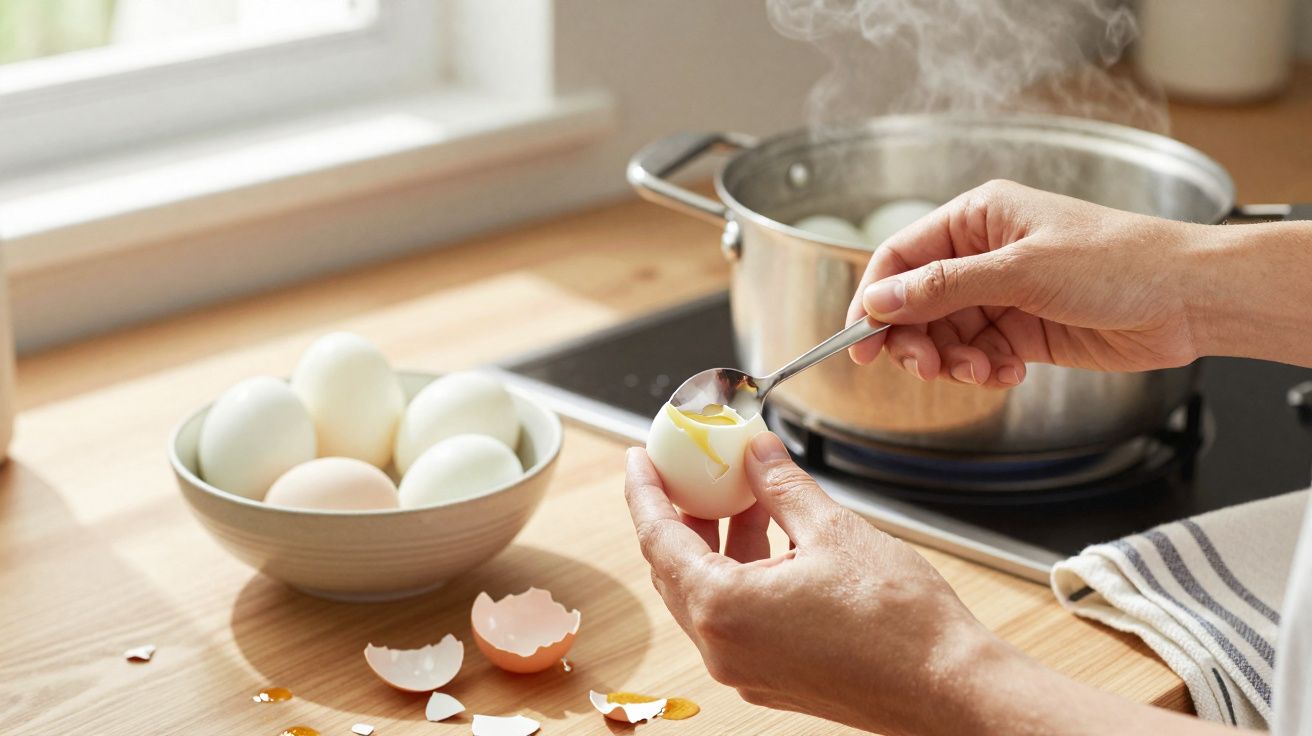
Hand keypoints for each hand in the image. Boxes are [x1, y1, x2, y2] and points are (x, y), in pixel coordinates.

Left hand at [625, 432, 1250, 735]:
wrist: (950, 689)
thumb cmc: (899, 623)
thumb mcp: (833, 530)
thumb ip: (781, 487)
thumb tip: (755, 452)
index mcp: (723, 609)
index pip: (658, 538)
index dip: (646, 491)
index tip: (640, 458)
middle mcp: (723, 648)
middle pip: (676, 568)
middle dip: (682, 513)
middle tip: (693, 469)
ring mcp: (746, 669)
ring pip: (707, 593)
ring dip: (718, 541)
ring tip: (744, 493)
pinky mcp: (772, 678)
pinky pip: (736, 617)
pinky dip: (742, 573)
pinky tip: (774, 537)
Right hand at [845, 180, 1207, 387]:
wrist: (1187, 300)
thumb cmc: (1118, 261)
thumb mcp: (1022, 270)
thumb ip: (945, 288)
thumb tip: (882, 300)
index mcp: (977, 219)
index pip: (900, 257)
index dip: (875, 299)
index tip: (859, 339)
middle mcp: (983, 255)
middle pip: (916, 304)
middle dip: (915, 340)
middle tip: (924, 368)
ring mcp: (1003, 295)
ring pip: (945, 336)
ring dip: (953, 361)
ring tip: (982, 370)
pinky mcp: (1022, 332)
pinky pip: (977, 356)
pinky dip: (983, 370)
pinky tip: (1008, 372)